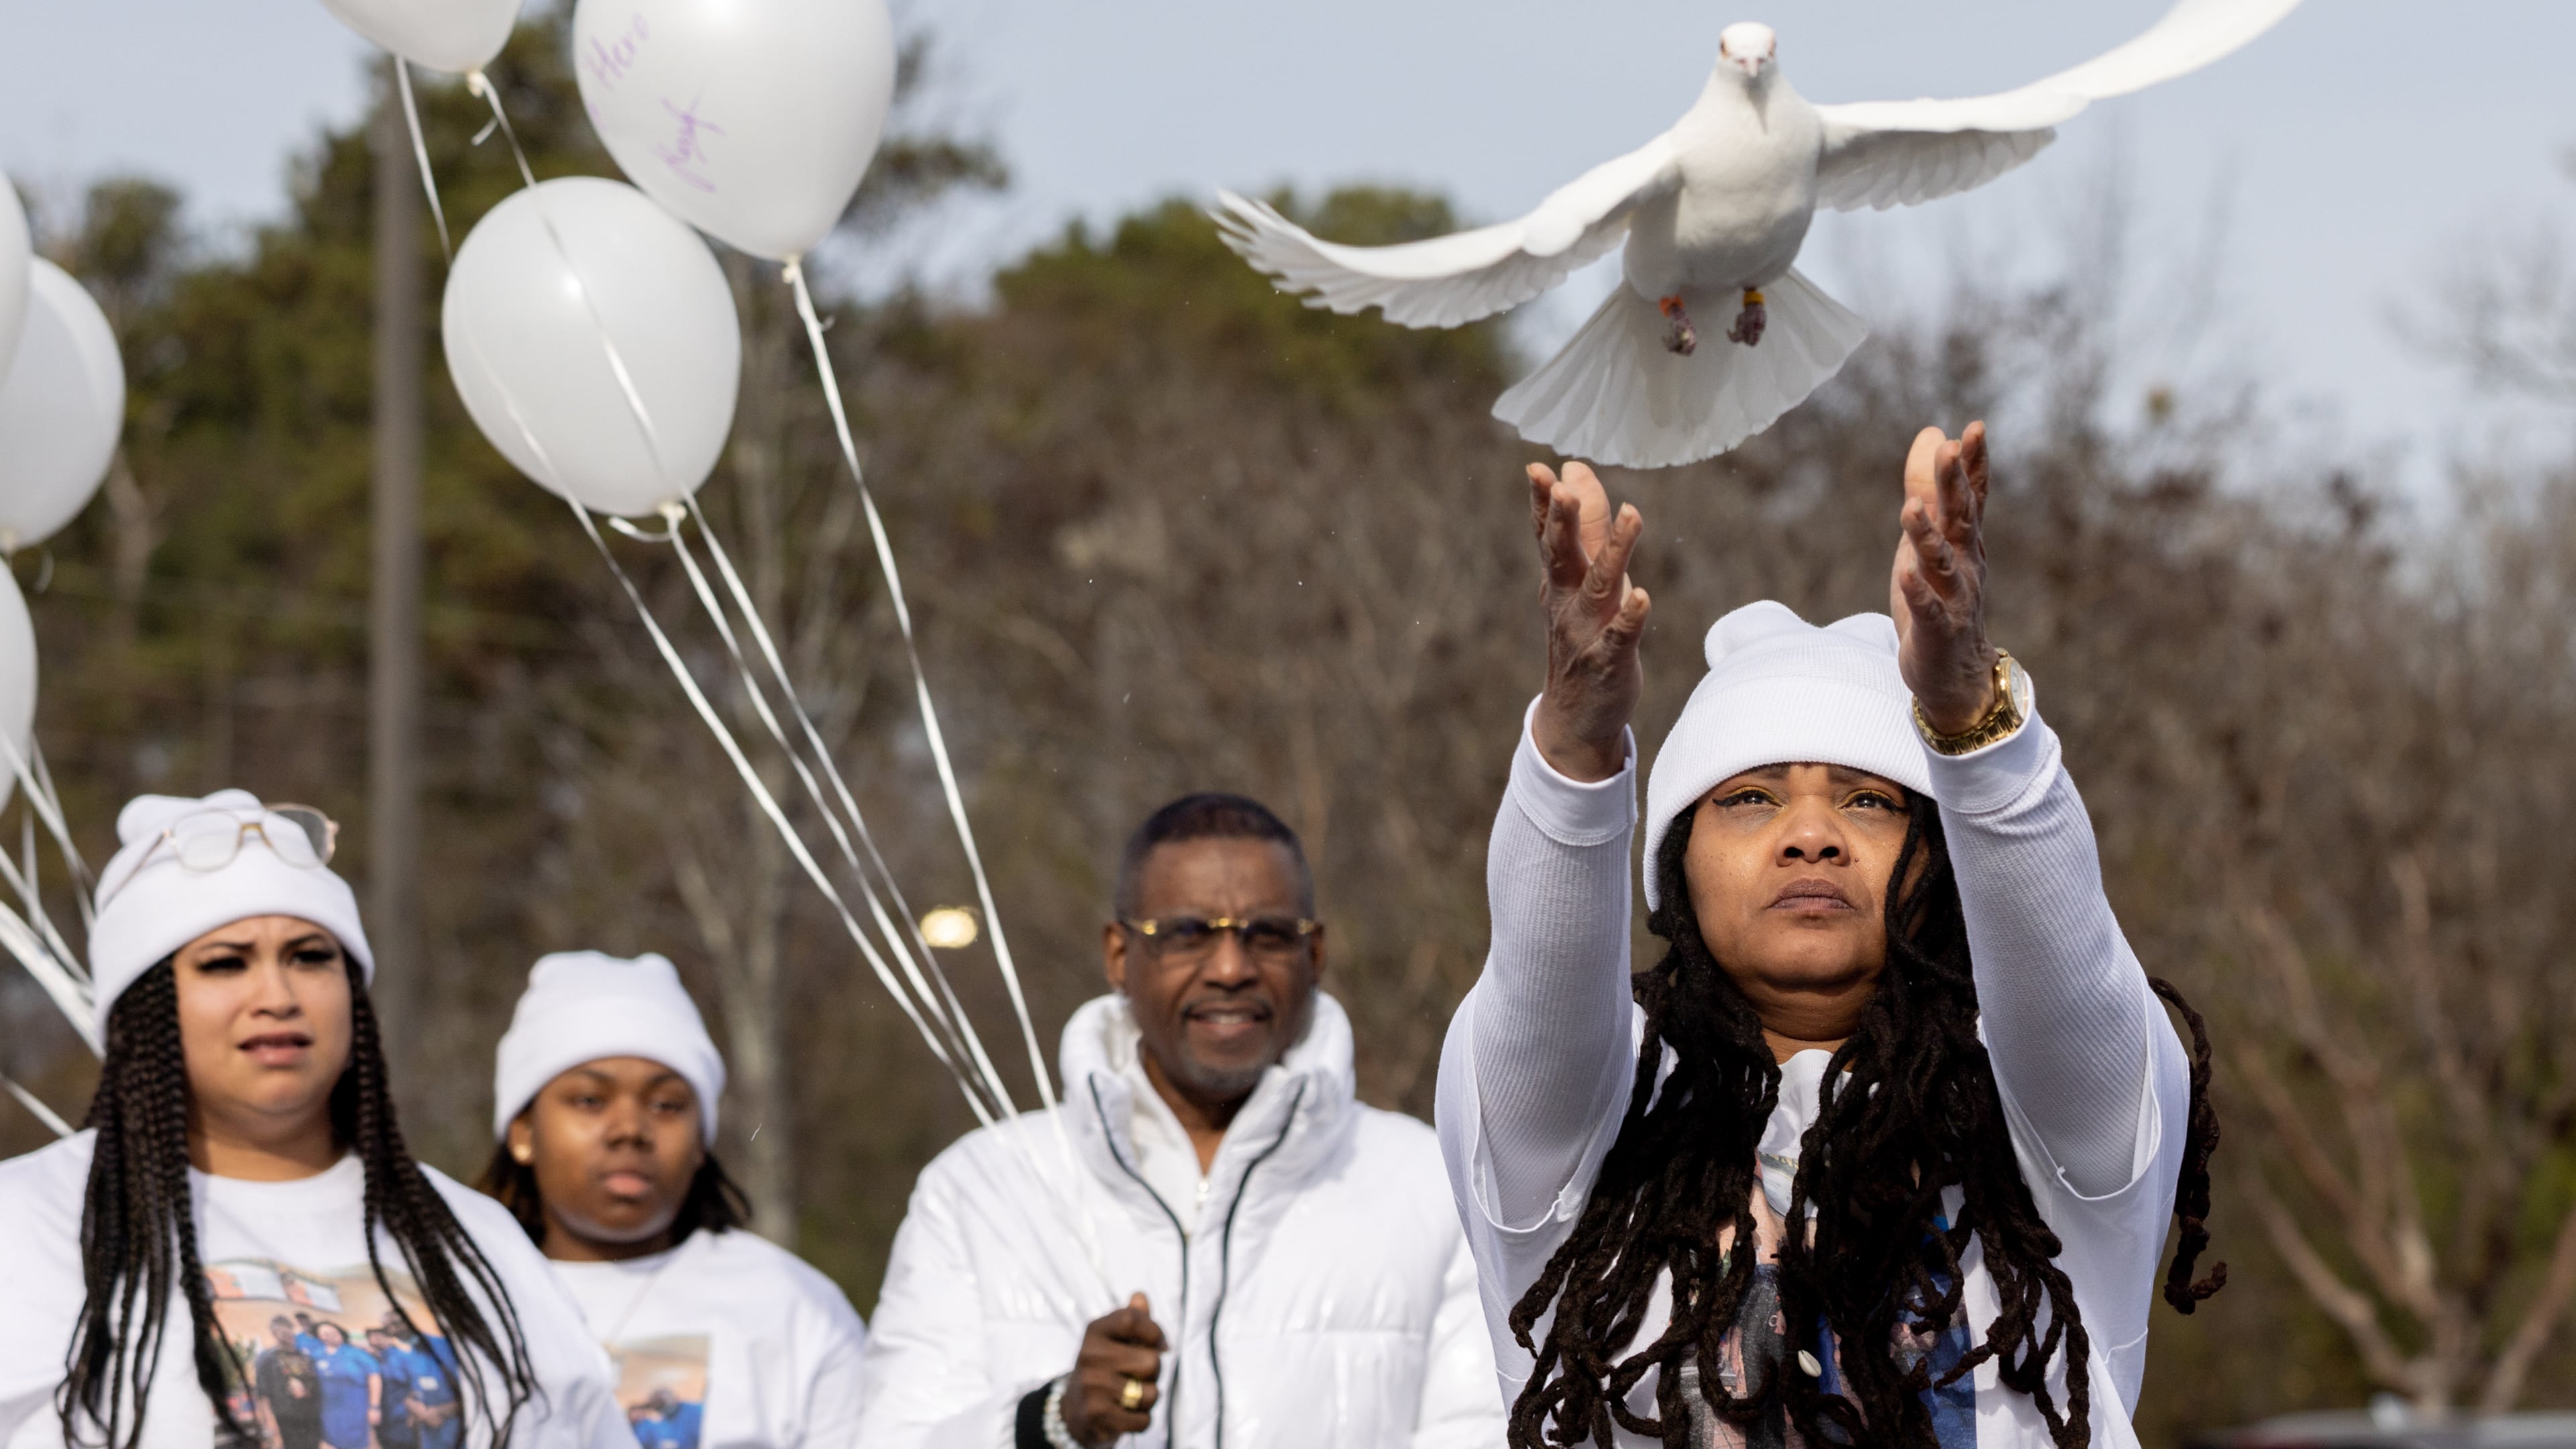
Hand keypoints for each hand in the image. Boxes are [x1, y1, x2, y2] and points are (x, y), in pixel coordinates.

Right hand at [1063, 1293, 1165, 1446]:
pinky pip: (1144, 1419)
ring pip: (1151, 1394)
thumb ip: (1132, 1318)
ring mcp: (1091, 1386)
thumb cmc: (1105, 1368)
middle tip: (1136, 1376)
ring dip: (1148, 1399)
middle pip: (1152, 1362)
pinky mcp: (1096, 1415)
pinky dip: (1141, 1419)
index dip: (1155, 1332)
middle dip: (1153, 1373)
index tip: (1159, 1344)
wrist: (1075, 1409)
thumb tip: (1141, 1296)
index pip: (1132, 1319)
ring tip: (1130, 1396)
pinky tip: (1125, 1414)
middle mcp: (1089, 1355)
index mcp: (1095, 1331)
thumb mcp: (1114, 1340)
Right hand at [1528, 461, 1649, 781]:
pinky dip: (1630, 617)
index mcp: (1560, 579)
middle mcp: (1567, 601)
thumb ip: (1583, 526)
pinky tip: (1642, 597)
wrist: (1575, 716)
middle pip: (1562, 554)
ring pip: (1598, 586)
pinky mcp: (1610, 660)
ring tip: (1631, 514)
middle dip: (1561, 519)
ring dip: (1613, 550)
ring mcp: (1586, 631)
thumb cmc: (1584, 635)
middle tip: (1559, 485)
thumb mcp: (1579, 578)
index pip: (1548, 534)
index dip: (1543, 502)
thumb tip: (1574, 470)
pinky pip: (1620, 636)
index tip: (1540, 468)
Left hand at [1890, 421, 1998, 734]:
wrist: (1955, 672)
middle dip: (1956, 485)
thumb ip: (1928, 487)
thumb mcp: (1930, 537)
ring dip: (1926, 536)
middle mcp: (1966, 564)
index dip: (1974, 464)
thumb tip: (1933, 432)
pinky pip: (1927, 609)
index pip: (1973, 496)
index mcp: (1965, 541)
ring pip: (1941, 563)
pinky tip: (1905, 574)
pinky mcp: (1937, 630)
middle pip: (1961, 520)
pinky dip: (1917, 592)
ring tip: (1909, 509)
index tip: (1974, 428)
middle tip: (1950, 449)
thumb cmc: (1940, 596)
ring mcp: (1955, 598)